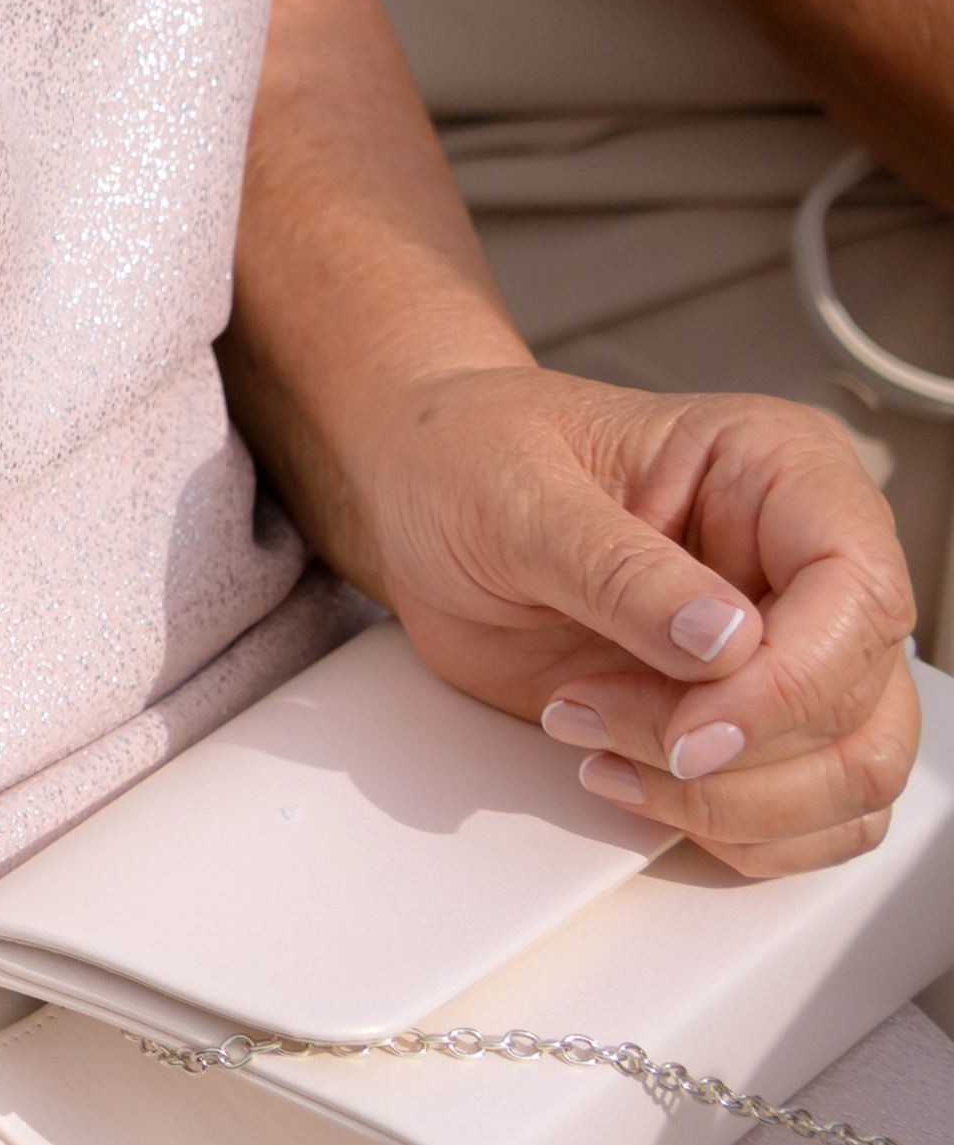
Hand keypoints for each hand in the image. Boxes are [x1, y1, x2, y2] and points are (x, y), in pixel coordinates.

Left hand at [362, 367, 917, 876]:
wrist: (421, 493)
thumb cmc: (469, 456)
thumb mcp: (518, 493)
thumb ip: (621, 569)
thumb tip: (729, 643)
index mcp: (777, 466)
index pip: (858, 590)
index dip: (790, 684)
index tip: (690, 728)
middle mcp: (802, 560)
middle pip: (865, 707)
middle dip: (738, 756)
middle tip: (604, 721)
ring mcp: (785, 647)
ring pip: (853, 778)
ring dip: (729, 804)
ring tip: (600, 742)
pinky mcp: (750, 720)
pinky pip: (806, 819)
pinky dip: (723, 830)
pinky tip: (625, 774)